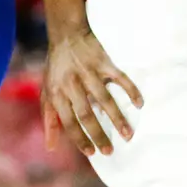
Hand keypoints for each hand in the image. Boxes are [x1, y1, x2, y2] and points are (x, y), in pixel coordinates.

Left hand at [41, 28, 142, 155]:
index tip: (92, 153)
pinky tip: (139, 104)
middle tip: (110, 151)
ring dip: (117, 118)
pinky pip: (120, 78)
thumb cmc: (56, 68)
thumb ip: (49, 120)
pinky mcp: (104, 62)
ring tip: (128, 135)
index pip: (69, 121)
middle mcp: (72, 84)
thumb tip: (51, 147)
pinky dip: (131, 90)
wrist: (66, 33)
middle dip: (99, 134)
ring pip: (105, 99)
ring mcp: (89, 72)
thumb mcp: (46, 92)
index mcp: (58, 93)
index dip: (80, 138)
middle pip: (87, 114)